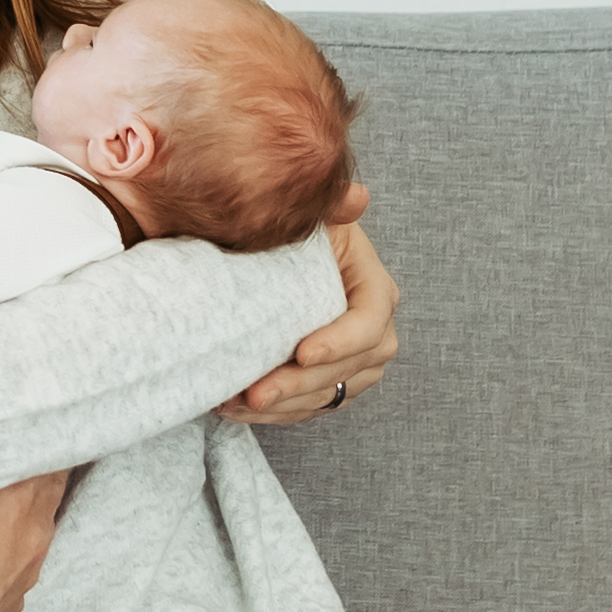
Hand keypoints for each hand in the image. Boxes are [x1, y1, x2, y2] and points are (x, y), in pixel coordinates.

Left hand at [217, 195, 398, 427]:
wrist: (277, 261)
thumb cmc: (298, 236)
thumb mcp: (313, 216)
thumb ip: (331, 205)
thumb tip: (356, 197)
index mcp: (374, 288)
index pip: (370, 322)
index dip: (341, 342)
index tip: (302, 352)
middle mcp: (375, 331)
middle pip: (351, 369)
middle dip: (302, 385)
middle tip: (256, 391)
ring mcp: (356, 363)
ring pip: (329, 396)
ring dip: (284, 406)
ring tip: (236, 403)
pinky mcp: (332, 384)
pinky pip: (310, 408)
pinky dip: (276, 413)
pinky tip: (236, 409)